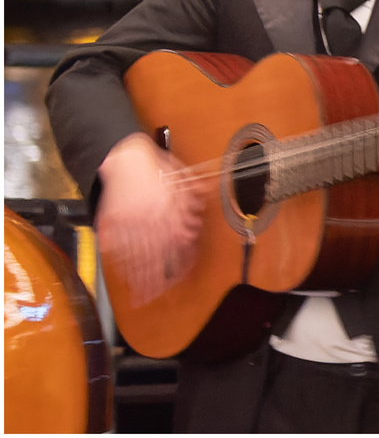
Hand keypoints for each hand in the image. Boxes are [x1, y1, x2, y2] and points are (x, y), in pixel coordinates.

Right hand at [94, 133, 203, 306]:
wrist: (125, 157)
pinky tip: (124, 274)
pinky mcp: (110, 221)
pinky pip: (116, 245)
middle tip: (158, 295)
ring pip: (136, 252)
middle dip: (158, 277)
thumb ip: (192, 201)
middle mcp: (151, 215)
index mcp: (170, 207)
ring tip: (140, 295)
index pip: (179, 241)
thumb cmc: (157, 169)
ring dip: (138, 276)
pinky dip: (120, 262)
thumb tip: (194, 224)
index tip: (182, 274)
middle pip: (157, 253)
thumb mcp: (183, 181)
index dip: (181, 260)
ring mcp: (129, 219)